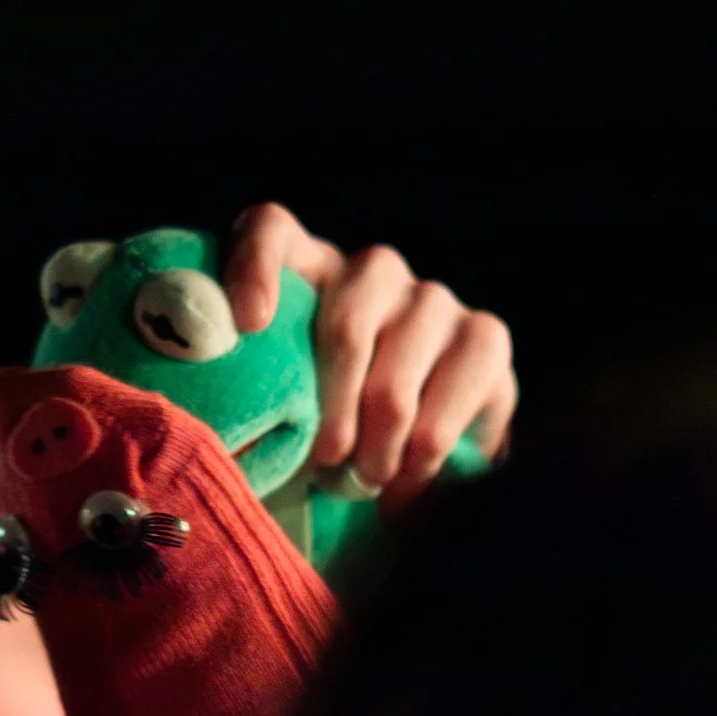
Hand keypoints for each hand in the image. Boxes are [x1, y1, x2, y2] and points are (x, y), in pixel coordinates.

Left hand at [223, 203, 515, 507]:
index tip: (249, 323)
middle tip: (325, 466)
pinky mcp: (485, 338)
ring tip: (366, 483)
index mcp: (303, 270)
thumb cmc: (321, 427)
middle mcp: (370, 271)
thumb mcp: (278, 408)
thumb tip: (231, 441)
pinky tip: (407, 485)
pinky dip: (421, 462)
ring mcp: (431, 298)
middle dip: (332, 413)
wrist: (413, 455)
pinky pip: (445, 410)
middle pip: (346, 327)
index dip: (255, 267)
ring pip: (394, 385)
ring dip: (376, 451)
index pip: (270, 231)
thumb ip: (250, 401)